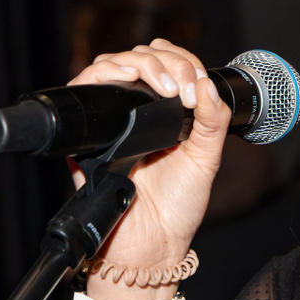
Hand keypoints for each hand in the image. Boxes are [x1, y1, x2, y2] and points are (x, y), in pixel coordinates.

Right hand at [68, 39, 231, 299]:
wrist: (150, 243)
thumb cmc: (176, 208)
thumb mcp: (206, 160)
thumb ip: (212, 123)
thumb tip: (209, 84)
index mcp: (167, 114)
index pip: (169, 64)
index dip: (182, 61)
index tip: (196, 85)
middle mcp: (138, 111)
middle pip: (140, 56)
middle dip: (165, 60)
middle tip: (182, 88)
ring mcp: (112, 119)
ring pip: (113, 65)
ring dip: (139, 63)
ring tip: (163, 83)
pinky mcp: (89, 132)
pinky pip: (86, 89)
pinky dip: (103, 74)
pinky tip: (126, 78)